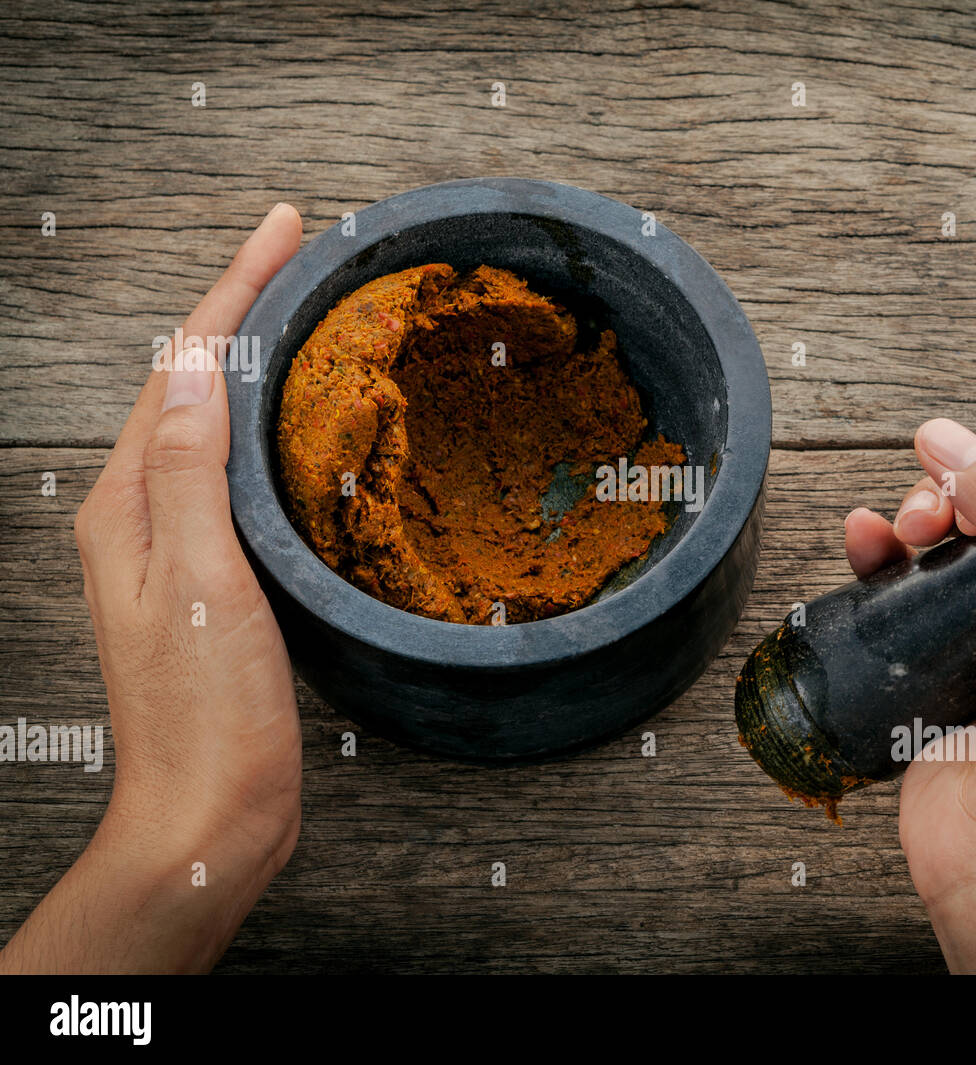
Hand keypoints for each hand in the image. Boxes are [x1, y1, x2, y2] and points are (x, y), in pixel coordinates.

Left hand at [0, 203, 303, 972]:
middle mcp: (145, 514)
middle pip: (194, 383)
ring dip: (259, 362)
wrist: (212, 811)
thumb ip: (189, 467)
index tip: (286, 227)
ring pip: (219, 425)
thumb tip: (192, 359)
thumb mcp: (198, 577)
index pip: (183, 365)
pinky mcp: (220, 577)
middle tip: (303, 253)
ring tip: (307, 315)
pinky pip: (242, 474)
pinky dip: (274, 429)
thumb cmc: (203, 711)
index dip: (236, 288)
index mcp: (129, 502)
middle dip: (245, 307)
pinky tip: (305, 427)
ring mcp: (181, 547)